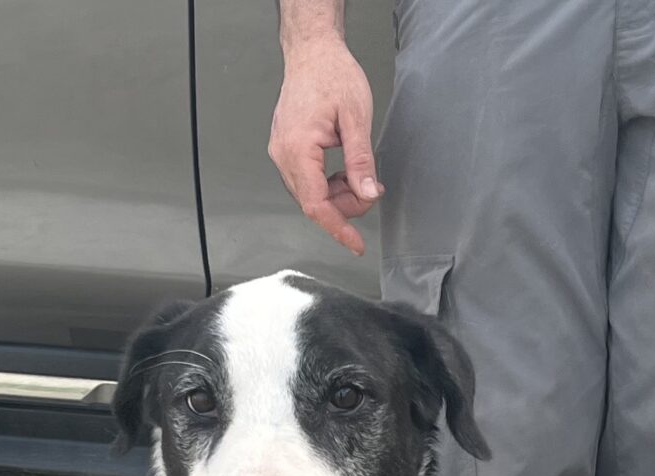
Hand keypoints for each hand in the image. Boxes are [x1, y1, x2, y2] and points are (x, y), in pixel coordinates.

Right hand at [270, 32, 380, 254]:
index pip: (315, 204)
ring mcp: (281, 150)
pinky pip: (306, 178)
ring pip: (309, 192)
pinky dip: (327, 182)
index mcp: (297, 149)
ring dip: (338, 194)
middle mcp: (283, 153)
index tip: (356, 244)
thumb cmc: (332, 75)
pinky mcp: (286, 147)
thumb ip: (361, 161)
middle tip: (372, 191)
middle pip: (313, 201)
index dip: (338, 228)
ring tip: (362, 178)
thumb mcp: (356, 118)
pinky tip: (345, 171)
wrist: (312, 51)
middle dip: (345, 206)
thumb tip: (368, 193)